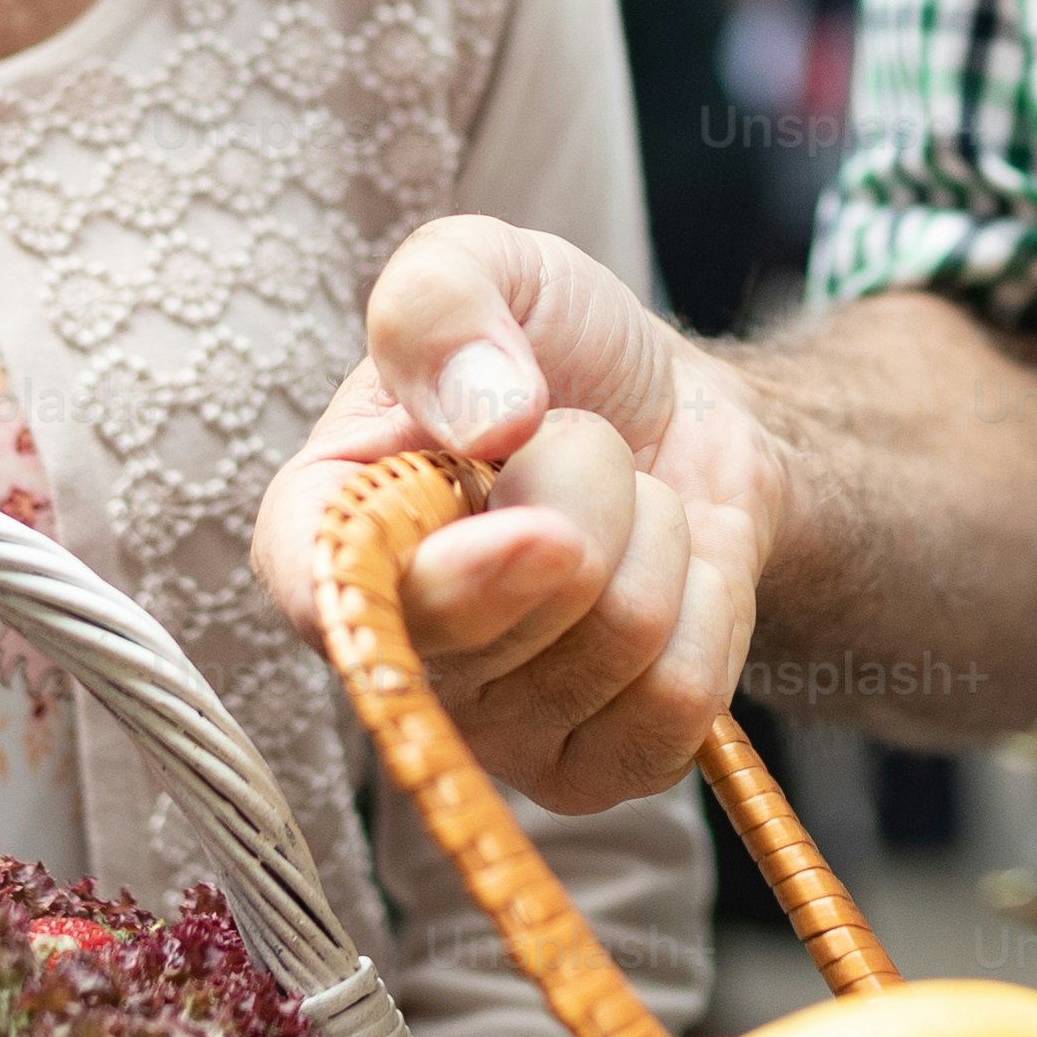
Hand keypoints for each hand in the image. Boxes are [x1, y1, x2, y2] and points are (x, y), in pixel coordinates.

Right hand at [249, 217, 781, 810]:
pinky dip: (712, 604)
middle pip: (516, 603)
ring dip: (660, 529)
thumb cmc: (554, 352)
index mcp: (325, 534)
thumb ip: (440, 298)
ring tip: (621, 498)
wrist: (673, 420)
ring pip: (617, 638)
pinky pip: (681, 703)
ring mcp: (489, 729)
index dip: (435, 573)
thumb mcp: (487, 264)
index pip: (324, 598)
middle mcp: (392, 651)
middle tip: (572, 436)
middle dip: (590, 480)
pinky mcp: (587, 772)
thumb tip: (485, 413)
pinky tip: (671, 571)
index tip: (533, 519)